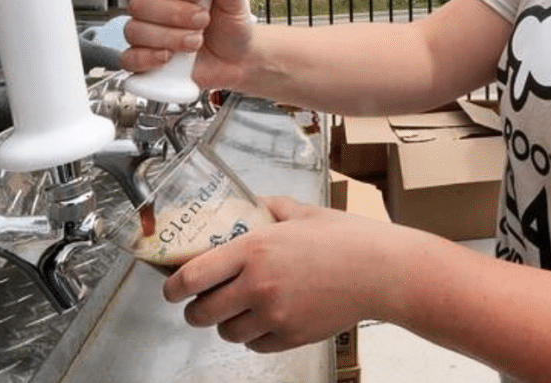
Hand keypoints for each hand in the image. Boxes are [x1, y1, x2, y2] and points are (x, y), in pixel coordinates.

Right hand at [120, 0, 252, 89]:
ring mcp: (147, 34)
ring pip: (135, 30)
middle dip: (174, 14)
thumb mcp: (235, 3)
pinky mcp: (145, 60)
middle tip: (202, 20)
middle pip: (139, 2)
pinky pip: (130, 58)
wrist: (238, 62)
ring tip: (196, 42)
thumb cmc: (231, 28)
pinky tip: (169, 58)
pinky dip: (149, 58)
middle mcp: (154, 7)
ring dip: (169, 37)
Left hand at [162, 196, 405, 352]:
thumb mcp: (302, 212)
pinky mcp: (291, 336)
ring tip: (239, 308)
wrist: (381, 271)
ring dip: (226, 323)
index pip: (192, 277)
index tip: (170, 288)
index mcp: (254, 249)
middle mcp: (258, 285)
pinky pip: (255, 346)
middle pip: (201, 313)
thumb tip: (249, 204)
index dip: (172, 287)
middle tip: (202, 300)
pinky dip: (254, 336)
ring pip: (226, 332)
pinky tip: (265, 319)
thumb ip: (269, 207)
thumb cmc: (346, 238)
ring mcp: (274, 315)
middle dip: (195, 309)